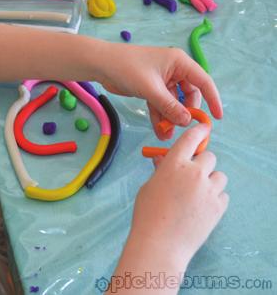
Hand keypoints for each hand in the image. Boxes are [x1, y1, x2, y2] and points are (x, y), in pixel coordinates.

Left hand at [98, 44, 222, 139]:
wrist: (101, 64)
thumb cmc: (127, 68)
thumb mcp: (150, 89)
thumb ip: (169, 106)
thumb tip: (186, 121)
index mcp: (179, 62)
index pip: (203, 82)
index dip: (213, 99)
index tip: (217, 117)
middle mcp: (174, 70)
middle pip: (188, 95)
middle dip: (184, 113)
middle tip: (181, 128)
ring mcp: (162, 80)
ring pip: (173, 102)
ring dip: (170, 118)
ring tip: (166, 135)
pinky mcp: (150, 88)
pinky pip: (160, 104)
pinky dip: (160, 116)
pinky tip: (159, 130)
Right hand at [129, 124, 228, 266]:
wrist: (161, 242)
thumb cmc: (147, 214)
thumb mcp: (149, 186)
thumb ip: (161, 170)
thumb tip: (164, 160)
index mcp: (174, 164)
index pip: (191, 138)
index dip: (199, 130)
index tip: (203, 128)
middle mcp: (194, 172)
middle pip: (210, 156)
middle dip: (202, 164)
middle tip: (192, 176)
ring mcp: (208, 189)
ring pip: (220, 176)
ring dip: (210, 181)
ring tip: (197, 195)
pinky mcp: (219, 206)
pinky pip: (223, 194)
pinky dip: (215, 198)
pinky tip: (201, 208)